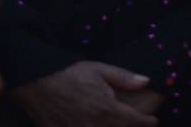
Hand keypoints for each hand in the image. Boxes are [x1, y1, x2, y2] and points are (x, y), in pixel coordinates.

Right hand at [12, 61, 157, 126]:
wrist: (37, 82)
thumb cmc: (68, 74)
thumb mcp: (98, 69)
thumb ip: (123, 78)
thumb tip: (145, 81)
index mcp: (106, 108)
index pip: (133, 121)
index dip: (146, 122)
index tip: (153, 120)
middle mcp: (95, 126)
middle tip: (137, 125)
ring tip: (118, 126)